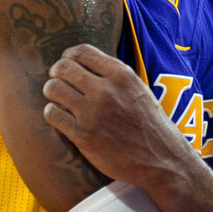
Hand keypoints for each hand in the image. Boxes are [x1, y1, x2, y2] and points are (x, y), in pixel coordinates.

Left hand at [42, 44, 193, 187]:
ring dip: (51, 92)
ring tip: (58, 99)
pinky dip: (52, 113)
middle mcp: (106, 91)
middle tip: (58, 81)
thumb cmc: (148, 124)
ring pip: (53, 88)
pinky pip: (52, 113)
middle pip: (63, 67)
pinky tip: (60, 117)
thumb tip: (83, 63)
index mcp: (122, 75)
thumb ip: (114, 75)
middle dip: (56, 73)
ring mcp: (93, 113)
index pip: (82, 52)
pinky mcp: (83, 135)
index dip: (68, 56)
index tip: (66, 63)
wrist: (160, 159)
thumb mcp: (138, 89)